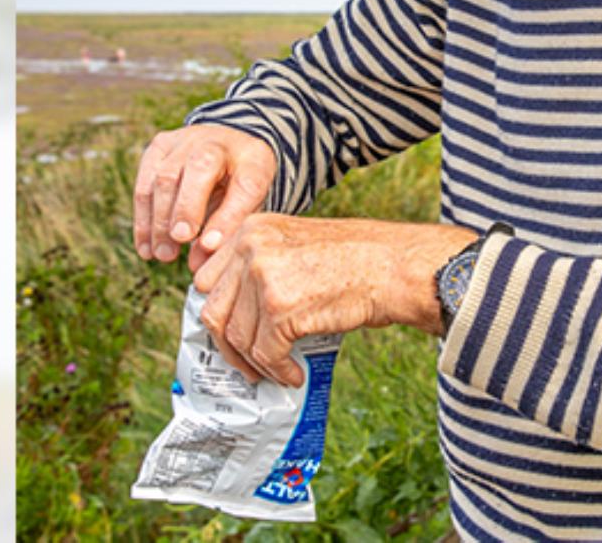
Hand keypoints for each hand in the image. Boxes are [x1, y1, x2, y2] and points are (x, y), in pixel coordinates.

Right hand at [132, 123, 276, 270]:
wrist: (226, 146)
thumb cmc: (239, 185)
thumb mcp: (246, 207)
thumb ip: (227, 232)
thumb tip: (197, 266)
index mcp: (253, 159)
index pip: (246, 186)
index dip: (228, 217)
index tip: (210, 246)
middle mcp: (219, 143)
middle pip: (200, 168)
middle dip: (186, 209)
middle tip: (179, 242)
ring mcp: (186, 140)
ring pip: (165, 176)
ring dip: (160, 220)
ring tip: (162, 254)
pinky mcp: (159, 146)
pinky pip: (145, 183)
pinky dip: (143, 218)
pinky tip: (146, 247)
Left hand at [193, 215, 476, 385]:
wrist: (393, 266)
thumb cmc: (354, 260)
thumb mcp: (295, 244)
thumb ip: (260, 265)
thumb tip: (232, 313)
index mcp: (250, 228)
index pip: (207, 280)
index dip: (220, 314)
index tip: (233, 336)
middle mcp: (250, 246)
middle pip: (215, 311)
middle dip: (230, 345)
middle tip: (249, 363)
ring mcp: (263, 275)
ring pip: (238, 338)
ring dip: (256, 363)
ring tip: (278, 371)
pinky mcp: (280, 307)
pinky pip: (265, 353)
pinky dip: (278, 370)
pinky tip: (294, 374)